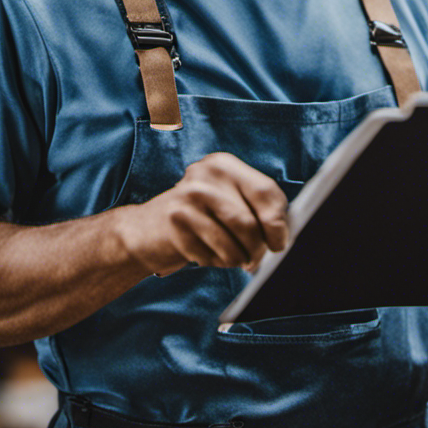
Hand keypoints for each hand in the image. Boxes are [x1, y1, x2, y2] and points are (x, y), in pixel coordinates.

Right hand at [120, 153, 289, 276]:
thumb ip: (256, 210)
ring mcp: (188, 197)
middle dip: (257, 249)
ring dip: (237, 259)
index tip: (278, 244)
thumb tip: (283, 233)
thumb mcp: (226, 202)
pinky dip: (215, 263)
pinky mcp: (175, 223)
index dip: (278, 224)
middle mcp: (206, 174)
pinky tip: (205, 254)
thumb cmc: (198, 219)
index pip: (266, 192)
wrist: (144, 230)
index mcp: (224, 165)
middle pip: (250, 222)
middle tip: (254, 260)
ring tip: (231, 258)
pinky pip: (211, 255)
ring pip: (232, 243)